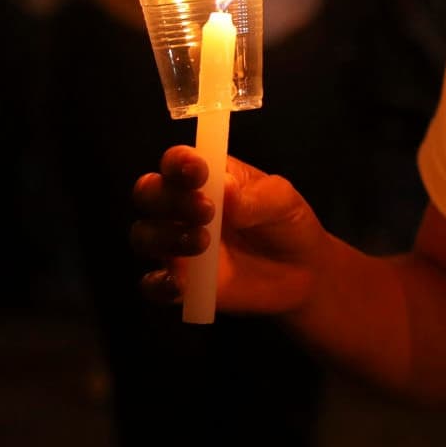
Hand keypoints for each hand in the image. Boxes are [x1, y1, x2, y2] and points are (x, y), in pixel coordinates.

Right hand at [132, 147, 327, 316]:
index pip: (176, 161)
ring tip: (203, 241)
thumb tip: (223, 188)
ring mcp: (176, 245)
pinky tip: (179, 285)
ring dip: (165, 237)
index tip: (196, 171)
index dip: (178, 162)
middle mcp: (181, 207)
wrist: (302, 272)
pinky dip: (158, 284)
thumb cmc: (286, 223)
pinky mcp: (179, 282)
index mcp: (206, 177)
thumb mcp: (281, 201)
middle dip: (167, 198)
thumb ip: (252, 197)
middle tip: (205, 210)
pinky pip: (152, 285)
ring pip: (144, 236)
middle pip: (148, 194)